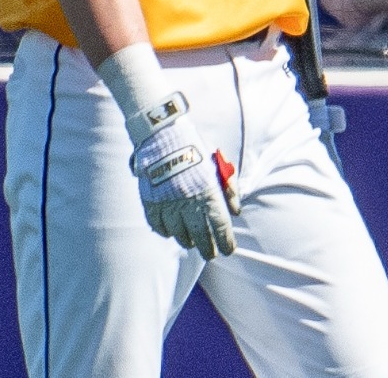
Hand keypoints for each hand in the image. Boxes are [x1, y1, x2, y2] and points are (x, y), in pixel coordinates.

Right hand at [125, 93, 240, 258]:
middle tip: (210, 253)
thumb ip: (229, 189)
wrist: (162, 134)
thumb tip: (235, 212)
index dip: (226, 242)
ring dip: (187, 241)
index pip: (220, 227)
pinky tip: (170, 232)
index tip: (228, 250)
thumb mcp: (217, 164)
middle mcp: (189, 202)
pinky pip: (158, 226)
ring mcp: (168, 204)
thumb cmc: (194, 148)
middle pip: (201, 236)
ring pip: (179, 235)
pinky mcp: (151, 202)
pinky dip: (165, 232)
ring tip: (191, 242)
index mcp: (208, 192)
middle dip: (208, 248)